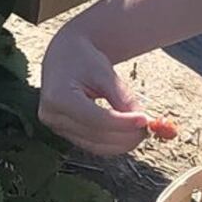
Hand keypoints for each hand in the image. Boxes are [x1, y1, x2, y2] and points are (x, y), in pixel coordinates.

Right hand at [39, 24, 149, 154]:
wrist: (65, 56)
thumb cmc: (84, 60)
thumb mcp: (105, 72)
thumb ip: (121, 97)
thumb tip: (141, 121)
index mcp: (59, 96)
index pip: (96, 119)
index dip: (123, 123)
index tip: (145, 119)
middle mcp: (52, 115)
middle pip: (97, 135)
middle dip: (126, 135)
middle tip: (149, 126)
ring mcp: (56, 127)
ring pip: (96, 146)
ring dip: (122, 143)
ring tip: (141, 130)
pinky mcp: (64, 133)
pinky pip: (92, 145)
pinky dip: (113, 143)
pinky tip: (128, 134)